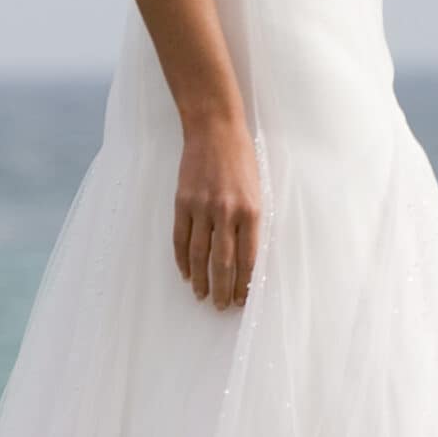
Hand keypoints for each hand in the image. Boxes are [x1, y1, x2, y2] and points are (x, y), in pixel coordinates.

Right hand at [173, 118, 260, 309]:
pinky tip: (186, 273)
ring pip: (199, 255)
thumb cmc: (242, 159)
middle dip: (223, 289)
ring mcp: (202, 207)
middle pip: (223, 262)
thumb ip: (251, 222)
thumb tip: (246, 257)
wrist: (215, 129)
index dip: (244, 284)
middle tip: (222, 307)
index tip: (242, 300)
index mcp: (251, 211)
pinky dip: (182, 260)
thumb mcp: (257, 190)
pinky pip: (180, 238)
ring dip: (201, 280)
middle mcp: (226, 212)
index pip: (247, 258)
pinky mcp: (182, 202)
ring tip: (203, 296)